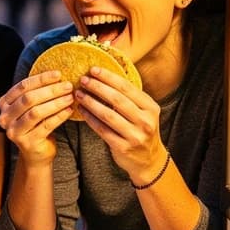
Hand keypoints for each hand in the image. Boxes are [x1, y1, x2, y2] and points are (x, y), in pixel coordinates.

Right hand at [0, 70, 74, 164]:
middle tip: (68, 86)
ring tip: (70, 97)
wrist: (35, 153)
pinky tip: (69, 110)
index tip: (58, 74)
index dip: (41, 79)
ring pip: (36, 112)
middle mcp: (5, 117)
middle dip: (51, 90)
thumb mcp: (31, 107)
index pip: (23, 86)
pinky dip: (59, 116)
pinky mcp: (27, 143)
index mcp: (4, 103)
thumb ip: (36, 92)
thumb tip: (58, 75)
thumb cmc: (35, 125)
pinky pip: (46, 126)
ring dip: (56, 103)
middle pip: (29, 99)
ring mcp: (14, 131)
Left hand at [74, 66, 165, 181]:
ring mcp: (135, 135)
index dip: (109, 77)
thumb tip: (104, 76)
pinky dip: (90, 118)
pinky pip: (102, 129)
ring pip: (107, 114)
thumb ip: (129, 97)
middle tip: (83, 80)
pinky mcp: (123, 147)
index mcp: (150, 107)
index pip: (127, 87)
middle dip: (97, 87)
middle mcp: (145, 121)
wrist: (149, 160)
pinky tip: (81, 110)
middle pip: (117, 99)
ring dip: (91, 102)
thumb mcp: (144, 112)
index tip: (93, 69)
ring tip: (79, 94)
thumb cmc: (141, 130)